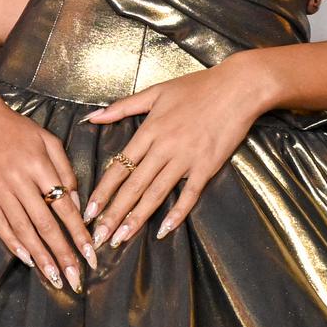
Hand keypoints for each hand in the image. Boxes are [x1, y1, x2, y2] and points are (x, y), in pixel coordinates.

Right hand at [0, 93, 94, 291]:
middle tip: (75, 278)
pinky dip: (14, 244)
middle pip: (45, 224)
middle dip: (62, 254)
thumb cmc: (16, 129)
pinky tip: (28, 260)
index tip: (91, 255)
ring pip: (23, 230)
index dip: (78, 233)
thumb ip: (65, 170)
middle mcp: (19, 181)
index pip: (64, 207)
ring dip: (41, 256)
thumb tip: (76, 202)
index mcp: (39, 166)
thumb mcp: (48, 140)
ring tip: (55, 277)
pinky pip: (0, 225)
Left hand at [83, 56, 275, 245]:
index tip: (87, 211)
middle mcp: (164, 147)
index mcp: (149, 130)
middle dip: (113, 214)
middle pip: (133, 186)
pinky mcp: (207, 167)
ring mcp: (186, 159)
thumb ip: (122, 107)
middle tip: (98, 237)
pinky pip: (190, 195)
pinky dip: (177, 214)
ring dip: (137, 218)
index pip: (119, 166)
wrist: (238, 87)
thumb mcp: (155, 91)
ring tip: (121, 239)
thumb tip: (92, 117)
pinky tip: (163, 231)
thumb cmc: (197, 87)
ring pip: (156, 194)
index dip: (102, 191)